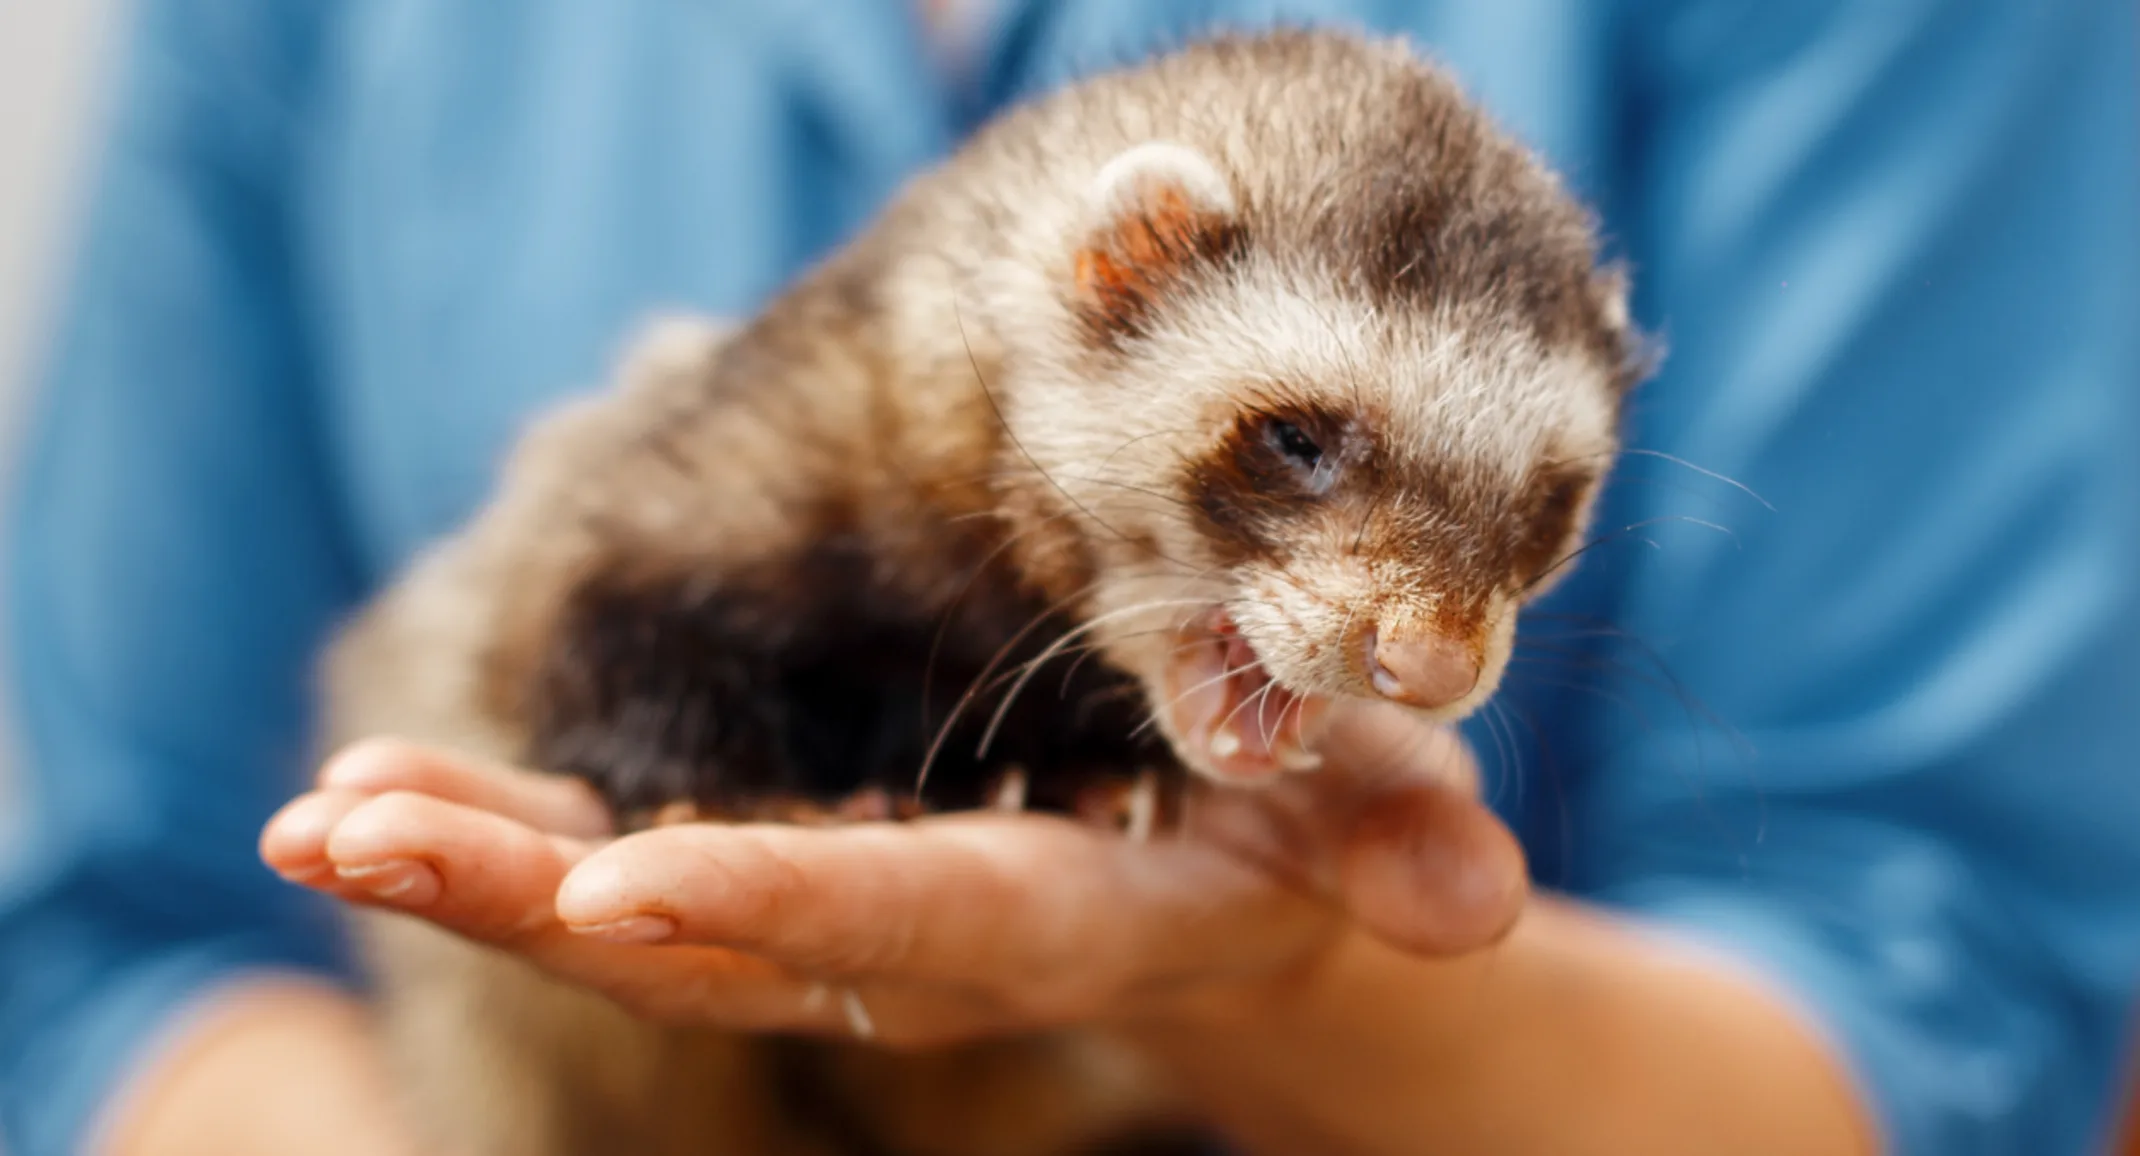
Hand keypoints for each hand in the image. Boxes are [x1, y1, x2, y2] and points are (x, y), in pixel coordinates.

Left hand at [259, 702, 1525, 1046]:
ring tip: (321, 821)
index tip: (626, 890)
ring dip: (478, 870)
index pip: (917, 917)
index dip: (786, 906)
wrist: (1229, 889)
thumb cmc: (1307, 815)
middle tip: (360, 837)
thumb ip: (1408, 843)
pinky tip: (382, 798)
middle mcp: (926, 941)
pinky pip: (635, 867)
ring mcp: (843, 916)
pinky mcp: (795, 869)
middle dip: (540, 897)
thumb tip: (1476, 905)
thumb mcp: (1378, 810)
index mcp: (1067, 909)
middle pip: (722, 943)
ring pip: (644, 916)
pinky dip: (505, 839)